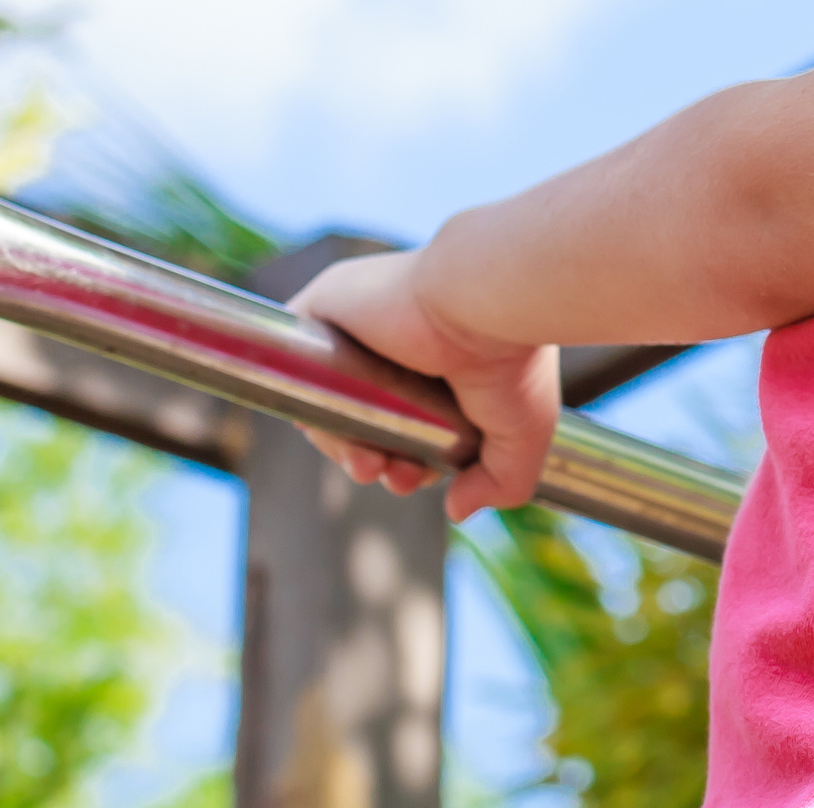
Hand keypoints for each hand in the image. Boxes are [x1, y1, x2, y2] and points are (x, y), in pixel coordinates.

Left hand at [287, 249, 561, 523]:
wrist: (486, 303)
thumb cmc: (513, 359)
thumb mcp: (523, 434)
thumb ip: (501, 480)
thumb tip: (456, 510)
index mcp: (442, 358)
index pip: (403, 419)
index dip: (402, 460)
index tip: (416, 479)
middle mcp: (397, 337)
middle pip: (361, 416)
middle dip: (373, 460)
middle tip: (393, 477)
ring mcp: (358, 322)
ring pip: (327, 400)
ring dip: (341, 446)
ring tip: (370, 465)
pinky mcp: (324, 306)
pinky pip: (290, 366)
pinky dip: (302, 401)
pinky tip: (335, 429)